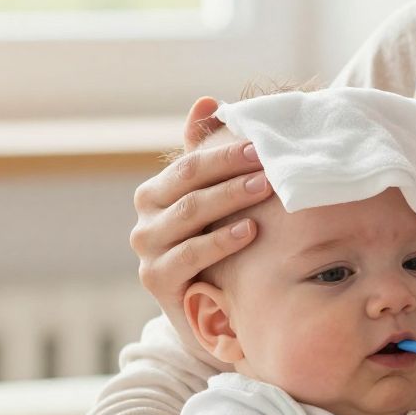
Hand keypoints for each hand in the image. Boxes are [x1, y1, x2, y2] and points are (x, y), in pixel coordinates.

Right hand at [130, 95, 274, 354]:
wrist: (206, 314)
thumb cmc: (213, 253)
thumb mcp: (212, 206)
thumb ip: (206, 157)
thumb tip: (207, 100)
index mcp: (156, 193)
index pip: (190, 163)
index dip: (225, 152)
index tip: (263, 144)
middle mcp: (145, 219)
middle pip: (188, 185)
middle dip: (231, 170)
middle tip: (270, 164)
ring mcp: (148, 251)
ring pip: (189, 215)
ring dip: (230, 199)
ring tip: (266, 189)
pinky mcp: (156, 281)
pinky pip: (189, 256)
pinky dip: (221, 241)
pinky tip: (251, 231)